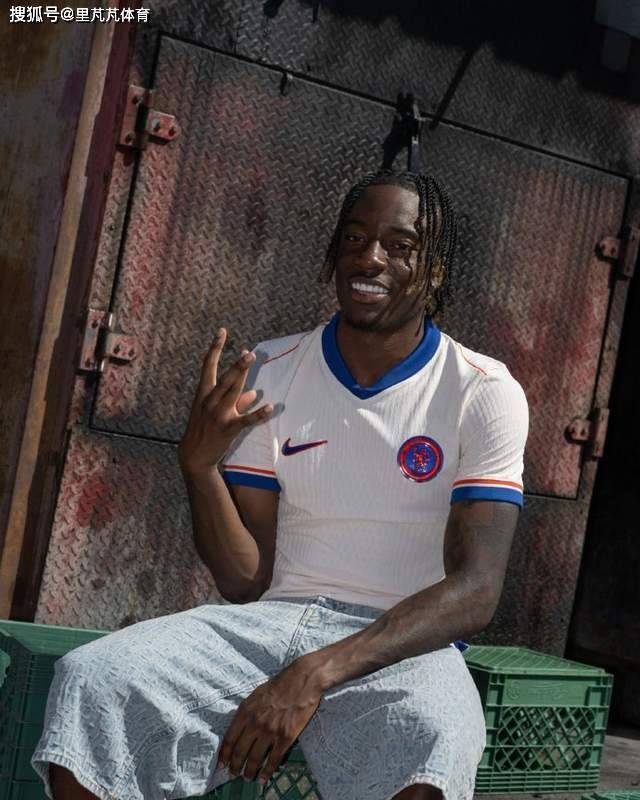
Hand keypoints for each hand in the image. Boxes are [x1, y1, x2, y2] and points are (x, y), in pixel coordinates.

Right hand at [178, 328, 272, 472]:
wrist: (193, 455)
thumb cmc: (205, 428)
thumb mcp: (214, 410)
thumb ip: (235, 400)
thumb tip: (254, 393)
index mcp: (203, 393)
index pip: (208, 366)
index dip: (215, 348)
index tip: (222, 332)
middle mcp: (209, 401)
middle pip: (224, 379)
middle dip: (236, 365)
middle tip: (248, 353)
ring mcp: (218, 415)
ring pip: (232, 392)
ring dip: (243, 376)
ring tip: (252, 361)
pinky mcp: (228, 429)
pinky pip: (246, 420)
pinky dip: (258, 413)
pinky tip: (270, 407)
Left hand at [218, 660, 321, 785]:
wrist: (302, 680)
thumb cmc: (279, 684)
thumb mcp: (256, 694)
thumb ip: (246, 711)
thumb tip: (239, 726)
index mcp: (245, 711)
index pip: (230, 738)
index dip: (225, 754)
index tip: (222, 764)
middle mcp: (255, 723)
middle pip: (241, 751)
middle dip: (235, 766)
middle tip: (233, 775)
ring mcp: (270, 732)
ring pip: (255, 758)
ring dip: (250, 771)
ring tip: (248, 778)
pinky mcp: (286, 737)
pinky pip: (274, 759)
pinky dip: (267, 772)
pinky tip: (263, 778)